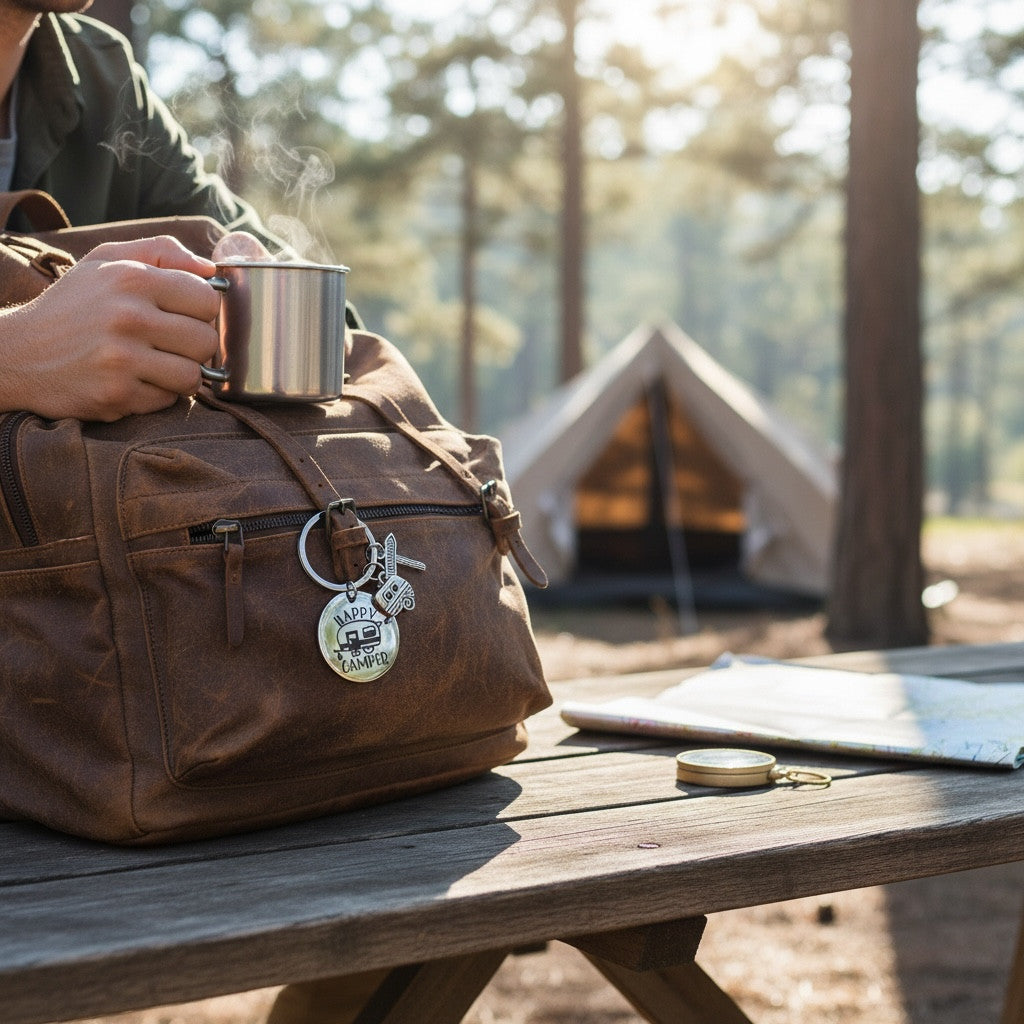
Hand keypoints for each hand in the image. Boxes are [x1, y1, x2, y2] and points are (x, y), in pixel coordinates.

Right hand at [0, 236, 221, 420]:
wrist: (17, 354)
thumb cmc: (72, 305)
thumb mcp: (105, 261)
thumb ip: (161, 252)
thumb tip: (211, 270)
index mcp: (131, 278)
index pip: (207, 300)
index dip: (201, 310)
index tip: (183, 315)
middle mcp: (128, 317)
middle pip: (206, 341)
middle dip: (194, 345)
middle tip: (170, 344)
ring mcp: (122, 360)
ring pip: (193, 375)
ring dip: (180, 374)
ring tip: (155, 364)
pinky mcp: (116, 395)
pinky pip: (167, 400)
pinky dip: (157, 394)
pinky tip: (134, 380)